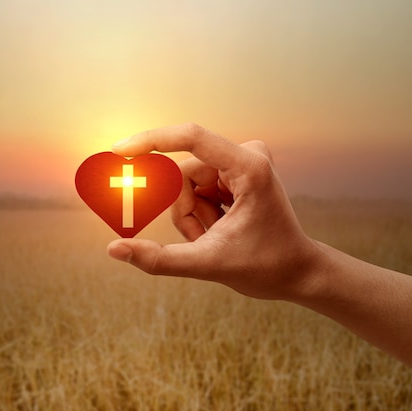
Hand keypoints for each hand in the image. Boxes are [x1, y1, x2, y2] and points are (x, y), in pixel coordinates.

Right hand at [107, 123, 321, 300]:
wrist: (297, 272)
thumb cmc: (265, 268)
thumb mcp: (208, 264)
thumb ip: (158, 259)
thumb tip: (114, 249)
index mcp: (249, 167)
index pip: (191, 138)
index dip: (151, 140)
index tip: (119, 151)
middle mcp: (247, 155)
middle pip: (183, 174)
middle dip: (183, 211)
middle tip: (203, 239)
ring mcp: (242, 161)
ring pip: (186, 183)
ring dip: (191, 216)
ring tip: (215, 237)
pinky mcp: (235, 170)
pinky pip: (196, 186)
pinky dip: (198, 213)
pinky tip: (221, 228)